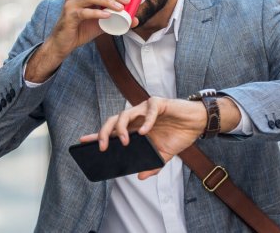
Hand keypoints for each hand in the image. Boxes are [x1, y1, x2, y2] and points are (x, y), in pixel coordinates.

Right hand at [48, 0, 139, 58]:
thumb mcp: (101, 23)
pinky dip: (97, 13)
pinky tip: (107, 15)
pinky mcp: (68, 16)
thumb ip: (116, 19)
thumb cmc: (81, 30)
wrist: (63, 43)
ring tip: (120, 8)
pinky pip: (84, 12)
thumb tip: (136, 19)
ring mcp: (70, 4)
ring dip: (108, 1)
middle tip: (127, 0)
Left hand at [79, 97, 206, 179]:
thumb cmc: (178, 135)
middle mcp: (137, 117)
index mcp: (135, 129)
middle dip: (103, 133)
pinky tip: (144, 132)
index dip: (97, 135)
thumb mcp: (164, 155)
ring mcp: (146, 109)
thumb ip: (152, 165)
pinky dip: (146, 121)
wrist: (197, 123)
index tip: (82, 142)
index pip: (112, 131)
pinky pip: (149, 110)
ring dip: (122, 128)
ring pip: (125, 113)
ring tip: (124, 141)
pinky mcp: (159, 103)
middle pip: (113, 121)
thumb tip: (141, 177)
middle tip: (101, 147)